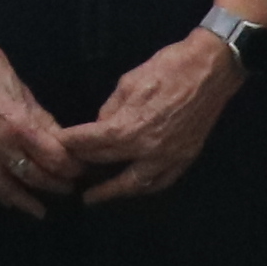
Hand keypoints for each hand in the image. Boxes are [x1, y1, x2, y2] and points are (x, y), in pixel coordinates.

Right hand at [0, 22, 81, 215]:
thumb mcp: (23, 91)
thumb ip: (42, 121)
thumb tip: (62, 142)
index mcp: (18, 125)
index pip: (53, 159)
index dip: (71, 168)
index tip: (80, 170)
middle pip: (34, 176)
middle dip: (55, 184)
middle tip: (68, 189)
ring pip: (5, 187)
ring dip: (25, 201)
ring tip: (39, 210)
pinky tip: (6, 201)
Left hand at [59, 31, 245, 203]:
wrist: (210, 68)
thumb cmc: (166, 68)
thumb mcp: (127, 83)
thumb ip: (111, 110)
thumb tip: (101, 126)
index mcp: (128, 128)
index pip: (90, 143)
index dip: (69, 144)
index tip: (55, 146)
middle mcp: (147, 149)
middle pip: (106, 163)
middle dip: (84, 165)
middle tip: (67, 171)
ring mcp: (169, 157)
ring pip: (135, 184)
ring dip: (113, 192)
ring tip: (95, 197)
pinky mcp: (185, 157)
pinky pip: (162, 181)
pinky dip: (145, 188)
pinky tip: (133, 188)